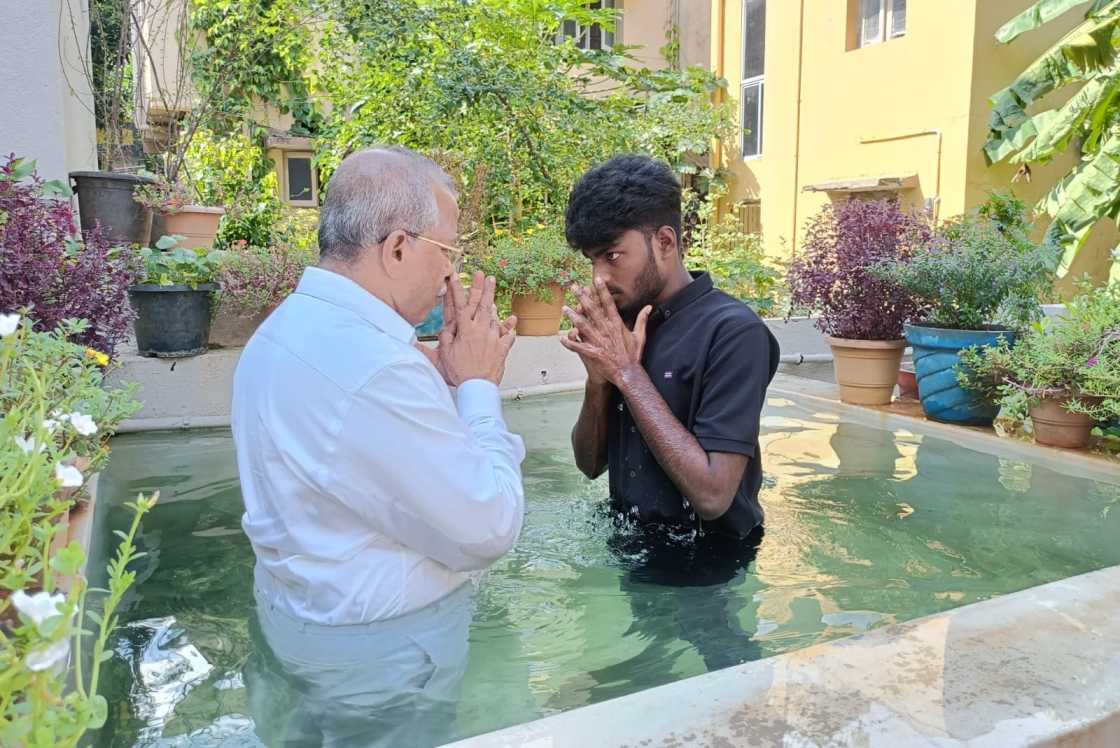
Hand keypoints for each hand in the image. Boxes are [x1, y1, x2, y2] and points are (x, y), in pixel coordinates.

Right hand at [439, 271, 516, 385]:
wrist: (477, 386)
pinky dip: (509, 328)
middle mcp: (481, 331)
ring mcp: (493, 338)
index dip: (457, 289)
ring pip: (494, 318)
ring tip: (492, 295)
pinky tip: (512, 320)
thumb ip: (446, 338)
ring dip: (493, 306)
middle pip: (482, 305)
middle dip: (484, 288)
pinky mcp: (502, 348)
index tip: (455, 276)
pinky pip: (508, 335)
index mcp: (465, 330)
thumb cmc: (461, 373)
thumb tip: (445, 327)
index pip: (460, 305)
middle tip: (487, 276)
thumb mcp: (445, 354)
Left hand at [560, 277, 651, 386]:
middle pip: (592, 310)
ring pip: (582, 325)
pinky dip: (569, 342)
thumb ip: (642, 319)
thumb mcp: (640, 336)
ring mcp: (598, 341)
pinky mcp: (592, 352)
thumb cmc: (633, 355)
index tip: (596, 279)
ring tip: (564, 308)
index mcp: (617, 324)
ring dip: (572, 316)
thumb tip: (649, 306)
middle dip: (582, 297)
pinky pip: (578, 346)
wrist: (628, 373)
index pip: (608, 303)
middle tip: (573, 287)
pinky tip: (561, 337)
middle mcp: (606, 330)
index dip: (602, 290)